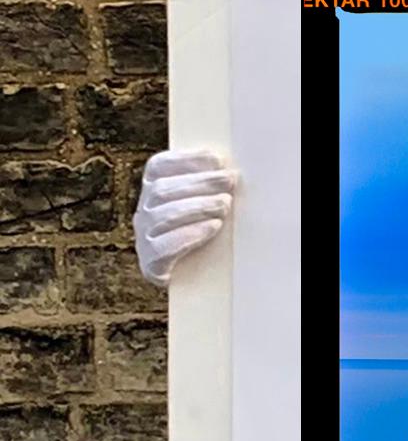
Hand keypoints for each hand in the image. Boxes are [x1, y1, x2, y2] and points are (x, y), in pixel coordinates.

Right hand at [134, 149, 236, 287]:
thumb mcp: (205, 207)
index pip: (158, 167)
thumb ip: (210, 189)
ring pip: (162, 215)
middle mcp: (144, 212)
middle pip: (162, 190)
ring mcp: (144, 237)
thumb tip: (232, 171)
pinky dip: (191, 233)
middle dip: (200, 183)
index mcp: (152, 191)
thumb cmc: (204, 236)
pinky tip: (213, 227)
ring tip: (224, 204)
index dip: (184, 159)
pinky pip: (164, 246)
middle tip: (229, 181)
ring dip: (197, 206)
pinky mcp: (150, 263)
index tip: (215, 159)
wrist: (193, 281)